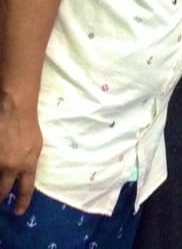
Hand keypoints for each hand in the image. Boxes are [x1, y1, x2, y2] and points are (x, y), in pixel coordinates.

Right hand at [0, 93, 41, 214]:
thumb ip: (29, 163)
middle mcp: (10, 166)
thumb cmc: (29, 126)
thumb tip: (22, 176)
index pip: (26, 189)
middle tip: (0, 200)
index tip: (18, 212)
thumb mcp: (36, 147)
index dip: (22, 202)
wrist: (15, 111)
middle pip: (3, 190)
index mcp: (27, 164)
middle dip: (0, 197)